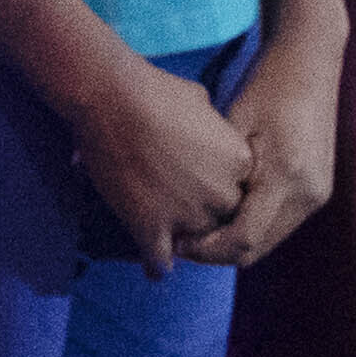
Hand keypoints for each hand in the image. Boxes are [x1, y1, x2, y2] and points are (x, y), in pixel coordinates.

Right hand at [69, 57, 255, 280]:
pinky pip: (161, 263)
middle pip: (223, 218)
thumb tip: (209, 133)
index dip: (222, 186)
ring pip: (195, 242)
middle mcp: (220, 194)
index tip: (203, 182)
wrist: (113, 100)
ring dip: (181, 238)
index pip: (242, 189)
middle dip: (206, 212)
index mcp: (240, 162)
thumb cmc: (156, 91)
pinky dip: (156, 265)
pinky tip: (152, 265)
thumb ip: (214, 129)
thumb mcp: (202, 103)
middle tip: (181, 203)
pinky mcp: (151, 229)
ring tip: (165, 233)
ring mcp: (187, 215)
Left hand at [187, 38, 342, 266]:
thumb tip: (190, 218)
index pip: (244, 239)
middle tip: (183, 241)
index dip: (206, 250)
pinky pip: (281, 224)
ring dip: (236, 241)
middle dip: (218, 252)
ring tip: (201, 227)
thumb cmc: (267, 85)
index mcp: (286, 175)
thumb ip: (219, 177)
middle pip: (258, 250)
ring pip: (270, 241)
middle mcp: (309, 193)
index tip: (177, 243)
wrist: (311, 60)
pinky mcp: (319, 190)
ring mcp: (318, 194)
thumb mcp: (233, 128)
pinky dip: (253, 226)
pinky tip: (227, 212)